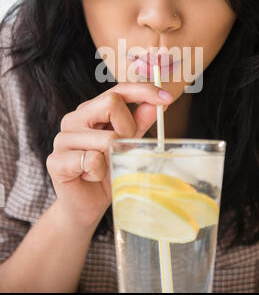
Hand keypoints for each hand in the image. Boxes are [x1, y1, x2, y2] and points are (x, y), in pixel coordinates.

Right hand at [46, 83, 173, 229]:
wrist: (85, 204)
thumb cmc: (106, 171)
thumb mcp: (128, 144)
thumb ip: (140, 122)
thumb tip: (159, 103)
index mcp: (90, 110)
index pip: (118, 90)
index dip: (144, 91)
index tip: (167, 99)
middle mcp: (73, 119)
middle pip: (112, 103)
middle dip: (129, 128)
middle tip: (124, 149)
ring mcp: (62, 139)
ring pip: (107, 137)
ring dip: (115, 156)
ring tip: (106, 167)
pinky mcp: (56, 161)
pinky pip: (92, 161)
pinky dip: (100, 172)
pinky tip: (92, 177)